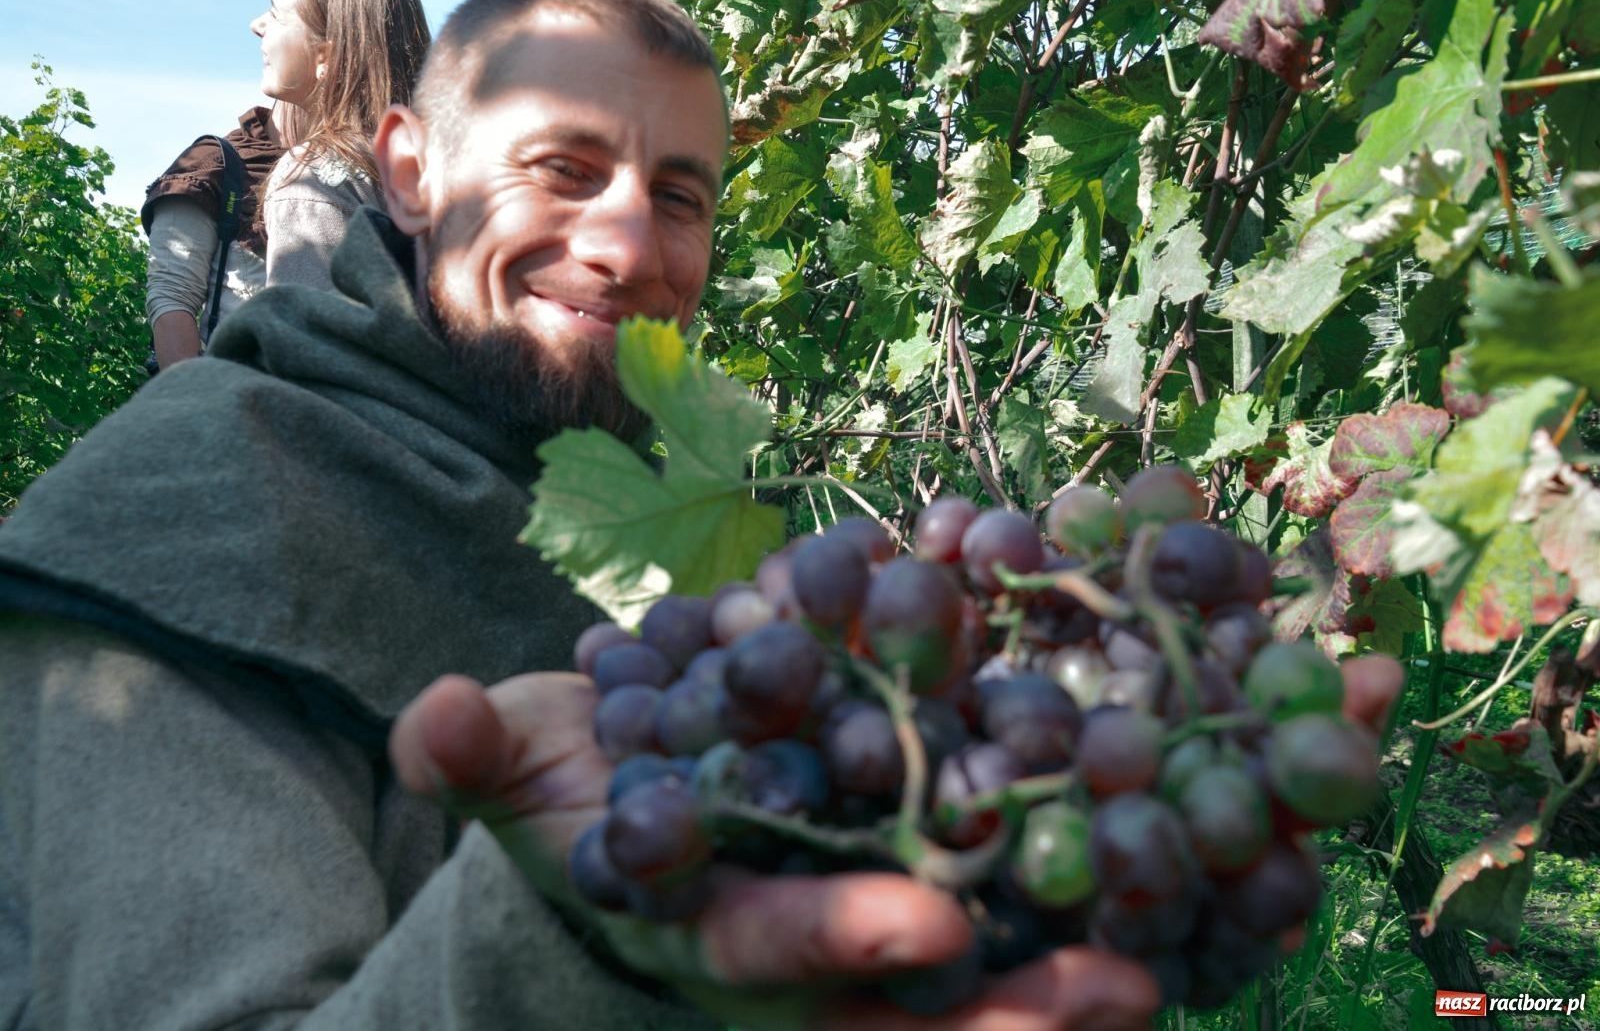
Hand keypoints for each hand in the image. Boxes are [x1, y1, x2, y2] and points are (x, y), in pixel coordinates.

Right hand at [389, 672, 1161, 1029]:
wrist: (654, 789)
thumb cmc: (583, 791)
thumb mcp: (519, 774)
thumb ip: (480, 756)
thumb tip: (432, 719)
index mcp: (722, 925)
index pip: (781, 951)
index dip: (839, 943)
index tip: (919, 926)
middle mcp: (824, 937)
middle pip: (927, 999)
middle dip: (1017, 1006)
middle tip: (1130, 993)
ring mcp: (891, 908)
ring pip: (1005, 953)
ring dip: (1101, 939)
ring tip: (1218, 925)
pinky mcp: (946, 857)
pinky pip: (1037, 873)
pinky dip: (1115, 858)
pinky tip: (1217, 838)